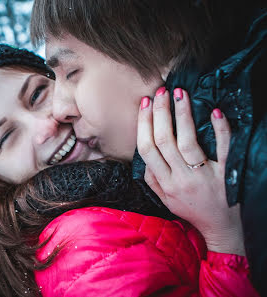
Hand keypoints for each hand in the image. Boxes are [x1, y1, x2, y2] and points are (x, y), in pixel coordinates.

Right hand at [137, 87, 244, 255]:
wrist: (221, 229)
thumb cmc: (191, 210)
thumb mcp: (165, 199)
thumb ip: (152, 178)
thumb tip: (145, 153)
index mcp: (165, 184)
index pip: (147, 150)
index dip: (144, 124)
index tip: (145, 103)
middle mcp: (181, 179)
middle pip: (164, 141)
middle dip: (160, 113)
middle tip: (160, 92)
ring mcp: (204, 177)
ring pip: (188, 142)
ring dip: (182, 115)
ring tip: (179, 93)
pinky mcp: (226, 175)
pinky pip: (223, 149)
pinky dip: (219, 129)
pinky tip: (214, 111)